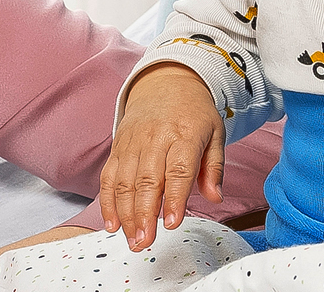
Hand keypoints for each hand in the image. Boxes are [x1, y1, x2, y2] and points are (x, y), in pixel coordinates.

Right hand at [100, 64, 223, 250]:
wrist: (166, 81)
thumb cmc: (193, 112)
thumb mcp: (215, 133)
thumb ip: (214, 167)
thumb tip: (214, 197)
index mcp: (183, 134)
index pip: (178, 170)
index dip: (174, 198)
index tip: (171, 223)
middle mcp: (155, 138)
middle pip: (147, 179)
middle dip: (143, 214)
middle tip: (144, 241)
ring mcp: (133, 142)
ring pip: (125, 181)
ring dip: (125, 213)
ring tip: (131, 239)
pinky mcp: (118, 146)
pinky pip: (109, 175)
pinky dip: (108, 201)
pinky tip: (111, 223)